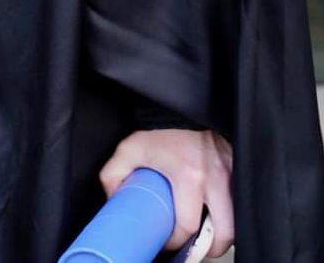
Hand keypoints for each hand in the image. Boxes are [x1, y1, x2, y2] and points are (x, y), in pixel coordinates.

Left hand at [100, 128, 233, 256]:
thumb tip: (114, 199)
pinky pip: (244, 204)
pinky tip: (220, 217)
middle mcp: (216, 179)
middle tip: (196, 247)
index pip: (188, 225)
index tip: (169, 243)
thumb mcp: (131, 148)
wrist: (185, 110)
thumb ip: (114, 173)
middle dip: (211, 248)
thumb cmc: (160, 131)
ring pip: (240, 222)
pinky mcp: (242, 172)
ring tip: (210, 237)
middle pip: (225, 232)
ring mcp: (234, 176)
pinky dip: (235, 217)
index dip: (177, 242)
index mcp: (189, 175)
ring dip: (225, 235)